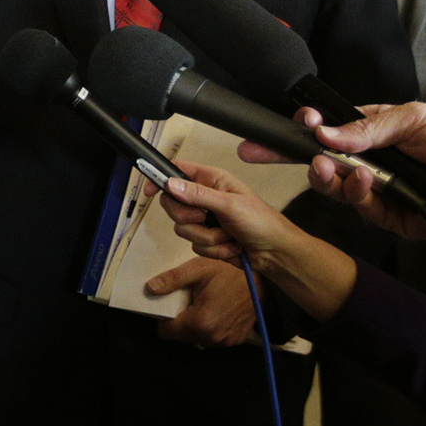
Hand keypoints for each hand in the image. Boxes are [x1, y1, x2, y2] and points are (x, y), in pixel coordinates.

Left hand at [144, 257, 254, 347]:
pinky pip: (214, 338)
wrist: (262, 278)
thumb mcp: (198, 270)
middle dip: (181, 320)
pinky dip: (212, 327)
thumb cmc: (231, 271)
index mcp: (200, 323)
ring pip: (198, 338)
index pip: (166, 332)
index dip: (164, 318)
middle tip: (190, 299)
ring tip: (204, 303)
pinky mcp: (236, 339)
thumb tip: (150, 288)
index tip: (171, 305)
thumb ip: (172, 280)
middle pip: (182, 336)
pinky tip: (217, 309)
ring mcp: (226, 341)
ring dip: (196, 325)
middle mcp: (213, 338)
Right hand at [158, 161, 358, 321]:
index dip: (160, 178)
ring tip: (228, 235)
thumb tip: (171, 184)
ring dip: (208, 238)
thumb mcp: (230, 205)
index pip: (177, 171)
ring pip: (183, 229)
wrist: (275, 253)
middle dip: (189, 218)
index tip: (150, 190)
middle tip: (206, 219)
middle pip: (173, 205)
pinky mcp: (208, 239)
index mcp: (212, 180)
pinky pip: (195, 246)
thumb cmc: (262, 222)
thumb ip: (198, 194)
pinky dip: (214, 250)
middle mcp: (205, 198)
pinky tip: (231, 246)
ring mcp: (206, 220)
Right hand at [293, 103, 425, 238]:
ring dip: (332, 180)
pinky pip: (366, 211)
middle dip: (312, 161)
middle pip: (330, 165)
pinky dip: (359, 196)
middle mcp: (378, 163)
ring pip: (342, 190)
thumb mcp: (412, 118)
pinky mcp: (395, 218)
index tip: (301, 125)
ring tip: (333, 169)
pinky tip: (365, 182)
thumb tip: (326, 133)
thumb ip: (367, 128)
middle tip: (303, 156)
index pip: (335, 131)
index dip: (314, 129)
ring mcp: (385, 191)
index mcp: (379, 132)